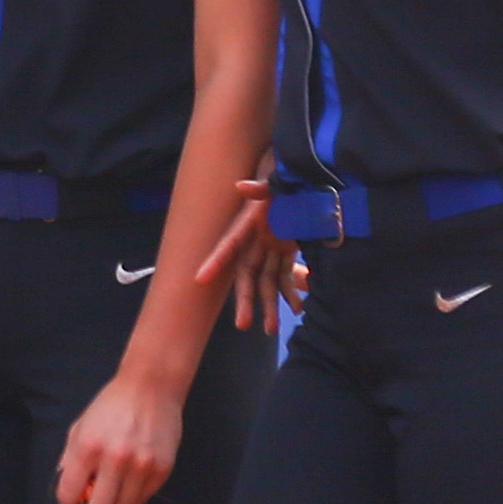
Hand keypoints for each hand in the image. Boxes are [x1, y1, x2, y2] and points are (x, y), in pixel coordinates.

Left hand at [42, 368, 184, 503]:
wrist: (152, 387)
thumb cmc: (109, 408)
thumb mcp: (78, 431)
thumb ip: (69, 466)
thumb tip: (61, 502)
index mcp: (87, 448)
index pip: (67, 497)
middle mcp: (115, 459)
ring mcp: (142, 466)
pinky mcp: (161, 470)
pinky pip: (140, 501)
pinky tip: (121, 493)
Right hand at [192, 179, 296, 333]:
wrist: (302, 173)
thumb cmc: (284, 175)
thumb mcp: (274, 179)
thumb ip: (261, 185)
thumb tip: (241, 187)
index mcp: (249, 223)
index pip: (229, 245)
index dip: (215, 262)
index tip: (199, 279)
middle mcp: (256, 239)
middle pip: (247, 275)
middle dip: (244, 300)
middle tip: (243, 325)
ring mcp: (271, 246)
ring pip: (267, 281)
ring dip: (269, 304)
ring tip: (271, 330)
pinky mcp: (287, 249)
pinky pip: (287, 274)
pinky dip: (292, 291)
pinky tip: (299, 308)